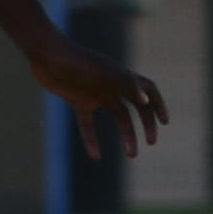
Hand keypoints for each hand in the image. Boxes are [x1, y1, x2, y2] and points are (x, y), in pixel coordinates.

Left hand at [29, 35, 168, 160]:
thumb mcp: (104, 74)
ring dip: (127, 135)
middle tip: (151, 142)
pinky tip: (96, 156)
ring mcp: (96, 93)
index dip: (159, 105)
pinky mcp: (79, 101)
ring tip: (132, 155)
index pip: (149, 90)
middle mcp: (113, 85)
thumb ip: (126, 85)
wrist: (47, 56)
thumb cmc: (77, 62)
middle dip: (147, 124)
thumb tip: (146, 100)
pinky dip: (92, 140)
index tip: (165, 123)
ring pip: (118, 117)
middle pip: (137, 107)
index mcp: (122, 76)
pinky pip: (88, 124)